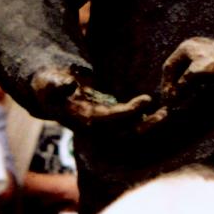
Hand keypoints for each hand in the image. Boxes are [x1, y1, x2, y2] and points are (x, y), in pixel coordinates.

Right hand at [31, 65, 153, 133]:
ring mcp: (103, 124)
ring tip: (167, 113)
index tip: (145, 100)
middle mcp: (94, 126)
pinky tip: (161, 109)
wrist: (50, 91)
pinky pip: (131, 122)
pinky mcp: (110, 117)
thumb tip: (69, 83)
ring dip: (148, 124)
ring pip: (130, 130)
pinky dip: (145, 118)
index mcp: (81, 118)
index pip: (108, 119)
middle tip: (165, 113)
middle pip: (123, 132)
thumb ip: (56, 83)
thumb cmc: (48, 84)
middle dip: (144, 125)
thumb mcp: (47, 82)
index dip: (127, 112)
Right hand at [160, 38, 213, 96]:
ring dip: (183, 86)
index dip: (166, 84)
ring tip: (182, 99)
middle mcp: (193, 48)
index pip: (169, 67)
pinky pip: (198, 74)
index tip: (168, 98)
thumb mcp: (197, 73)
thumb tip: (174, 96)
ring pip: (187, 72)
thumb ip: (183, 83)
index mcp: (187, 47)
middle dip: (174, 85)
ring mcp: (203, 54)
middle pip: (177, 69)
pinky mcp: (213, 61)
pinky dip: (194, 84)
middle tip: (173, 100)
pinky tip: (195, 93)